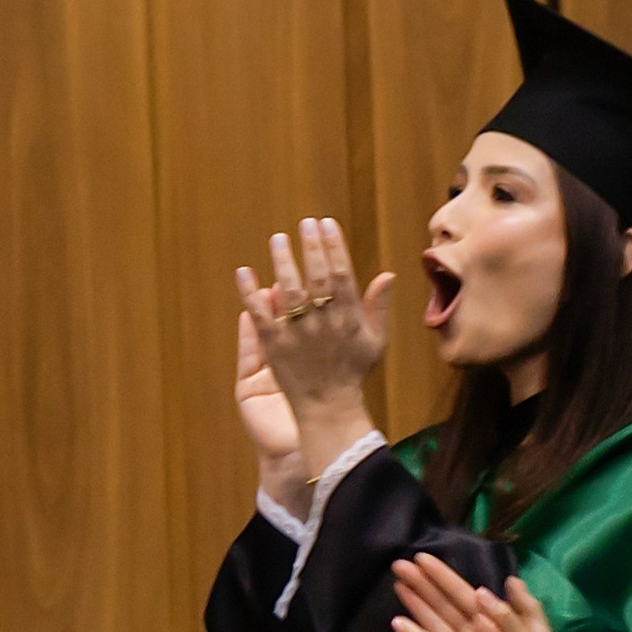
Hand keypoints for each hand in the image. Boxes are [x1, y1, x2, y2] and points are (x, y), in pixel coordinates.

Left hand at [237, 216, 393, 483]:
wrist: (329, 409)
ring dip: (283, 261)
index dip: (334, 246)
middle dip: (312, 247)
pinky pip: (260, 314)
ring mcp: (298, 334)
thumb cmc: (353, 373)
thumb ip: (378, 307)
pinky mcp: (274, 346)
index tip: (326, 223)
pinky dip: (249, 293)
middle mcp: (324, 323)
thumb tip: (387, 274)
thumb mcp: (374, 341)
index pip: (342, 273)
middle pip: (318, 276)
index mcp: (348, 318)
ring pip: (289, 291)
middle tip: (305, 222)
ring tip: (278, 239)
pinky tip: (243, 271)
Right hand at [392, 551, 496, 631]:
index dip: (442, 576)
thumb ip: (511, 610)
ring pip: (433, 624)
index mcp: (495, 624)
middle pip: (442, 605)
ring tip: (396, 584)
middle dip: (421, 584)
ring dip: (414, 603)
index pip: (462, 594)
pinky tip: (396, 621)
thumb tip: (502, 584)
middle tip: (398, 565)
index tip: (421, 558)